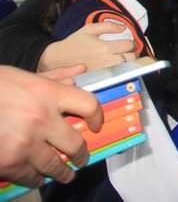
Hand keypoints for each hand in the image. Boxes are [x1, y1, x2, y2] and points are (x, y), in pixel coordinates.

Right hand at [0, 66, 102, 186]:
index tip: (96, 126)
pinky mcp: (8, 162)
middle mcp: (41, 118)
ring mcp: (25, 142)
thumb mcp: (27, 77)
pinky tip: (38, 177)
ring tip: (66, 175)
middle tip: (82, 159)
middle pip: (75, 144)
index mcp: (48, 93)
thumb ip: (56, 77)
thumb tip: (81, 71)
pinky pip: (30, 176)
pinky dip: (36, 178)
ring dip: (63, 173)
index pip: (88, 105)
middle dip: (81, 155)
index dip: (97, 117)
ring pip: (55, 166)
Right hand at [38, 22, 135, 72]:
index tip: (126, 42)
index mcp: (105, 47)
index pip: (129, 45)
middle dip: (130, 53)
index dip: (130, 42)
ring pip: (126, 67)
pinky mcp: (101, 77)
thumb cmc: (74, 43)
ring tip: (119, 58)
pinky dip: (118, 69)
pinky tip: (112, 65)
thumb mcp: (89, 29)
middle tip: (124, 51)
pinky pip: (116, 74)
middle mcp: (107, 60)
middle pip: (131, 58)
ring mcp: (104, 71)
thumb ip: (108, 26)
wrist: (58, 59)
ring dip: (126, 62)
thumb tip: (123, 28)